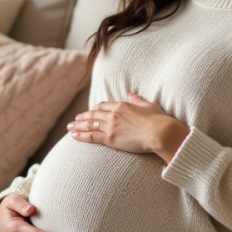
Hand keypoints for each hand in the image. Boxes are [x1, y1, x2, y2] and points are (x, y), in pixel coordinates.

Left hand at [67, 91, 189, 163]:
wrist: (161, 133)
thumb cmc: (159, 120)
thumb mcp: (148, 105)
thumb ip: (137, 99)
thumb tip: (131, 93)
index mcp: (122, 105)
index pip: (103, 106)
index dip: (95, 109)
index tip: (90, 112)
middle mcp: (114, 114)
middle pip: (93, 114)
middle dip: (82, 117)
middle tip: (75, 120)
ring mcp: (111, 126)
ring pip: (90, 125)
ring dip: (78, 126)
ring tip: (70, 128)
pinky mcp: (111, 139)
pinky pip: (92, 136)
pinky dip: (81, 136)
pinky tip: (73, 136)